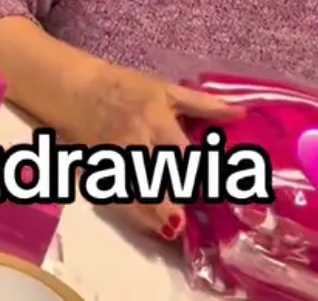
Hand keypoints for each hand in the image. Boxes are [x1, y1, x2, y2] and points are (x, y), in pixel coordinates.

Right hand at [80, 66, 243, 239]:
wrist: (76, 90)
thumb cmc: (125, 87)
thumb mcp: (165, 90)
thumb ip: (203, 105)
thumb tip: (241, 114)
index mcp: (155, 120)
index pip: (180, 153)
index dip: (198, 174)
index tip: (216, 189)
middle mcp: (134, 142)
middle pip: (155, 179)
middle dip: (173, 202)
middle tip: (191, 219)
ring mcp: (113, 160)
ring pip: (135, 195)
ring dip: (155, 215)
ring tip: (173, 230)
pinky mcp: (98, 171)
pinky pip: (117, 199)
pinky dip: (135, 215)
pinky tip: (151, 226)